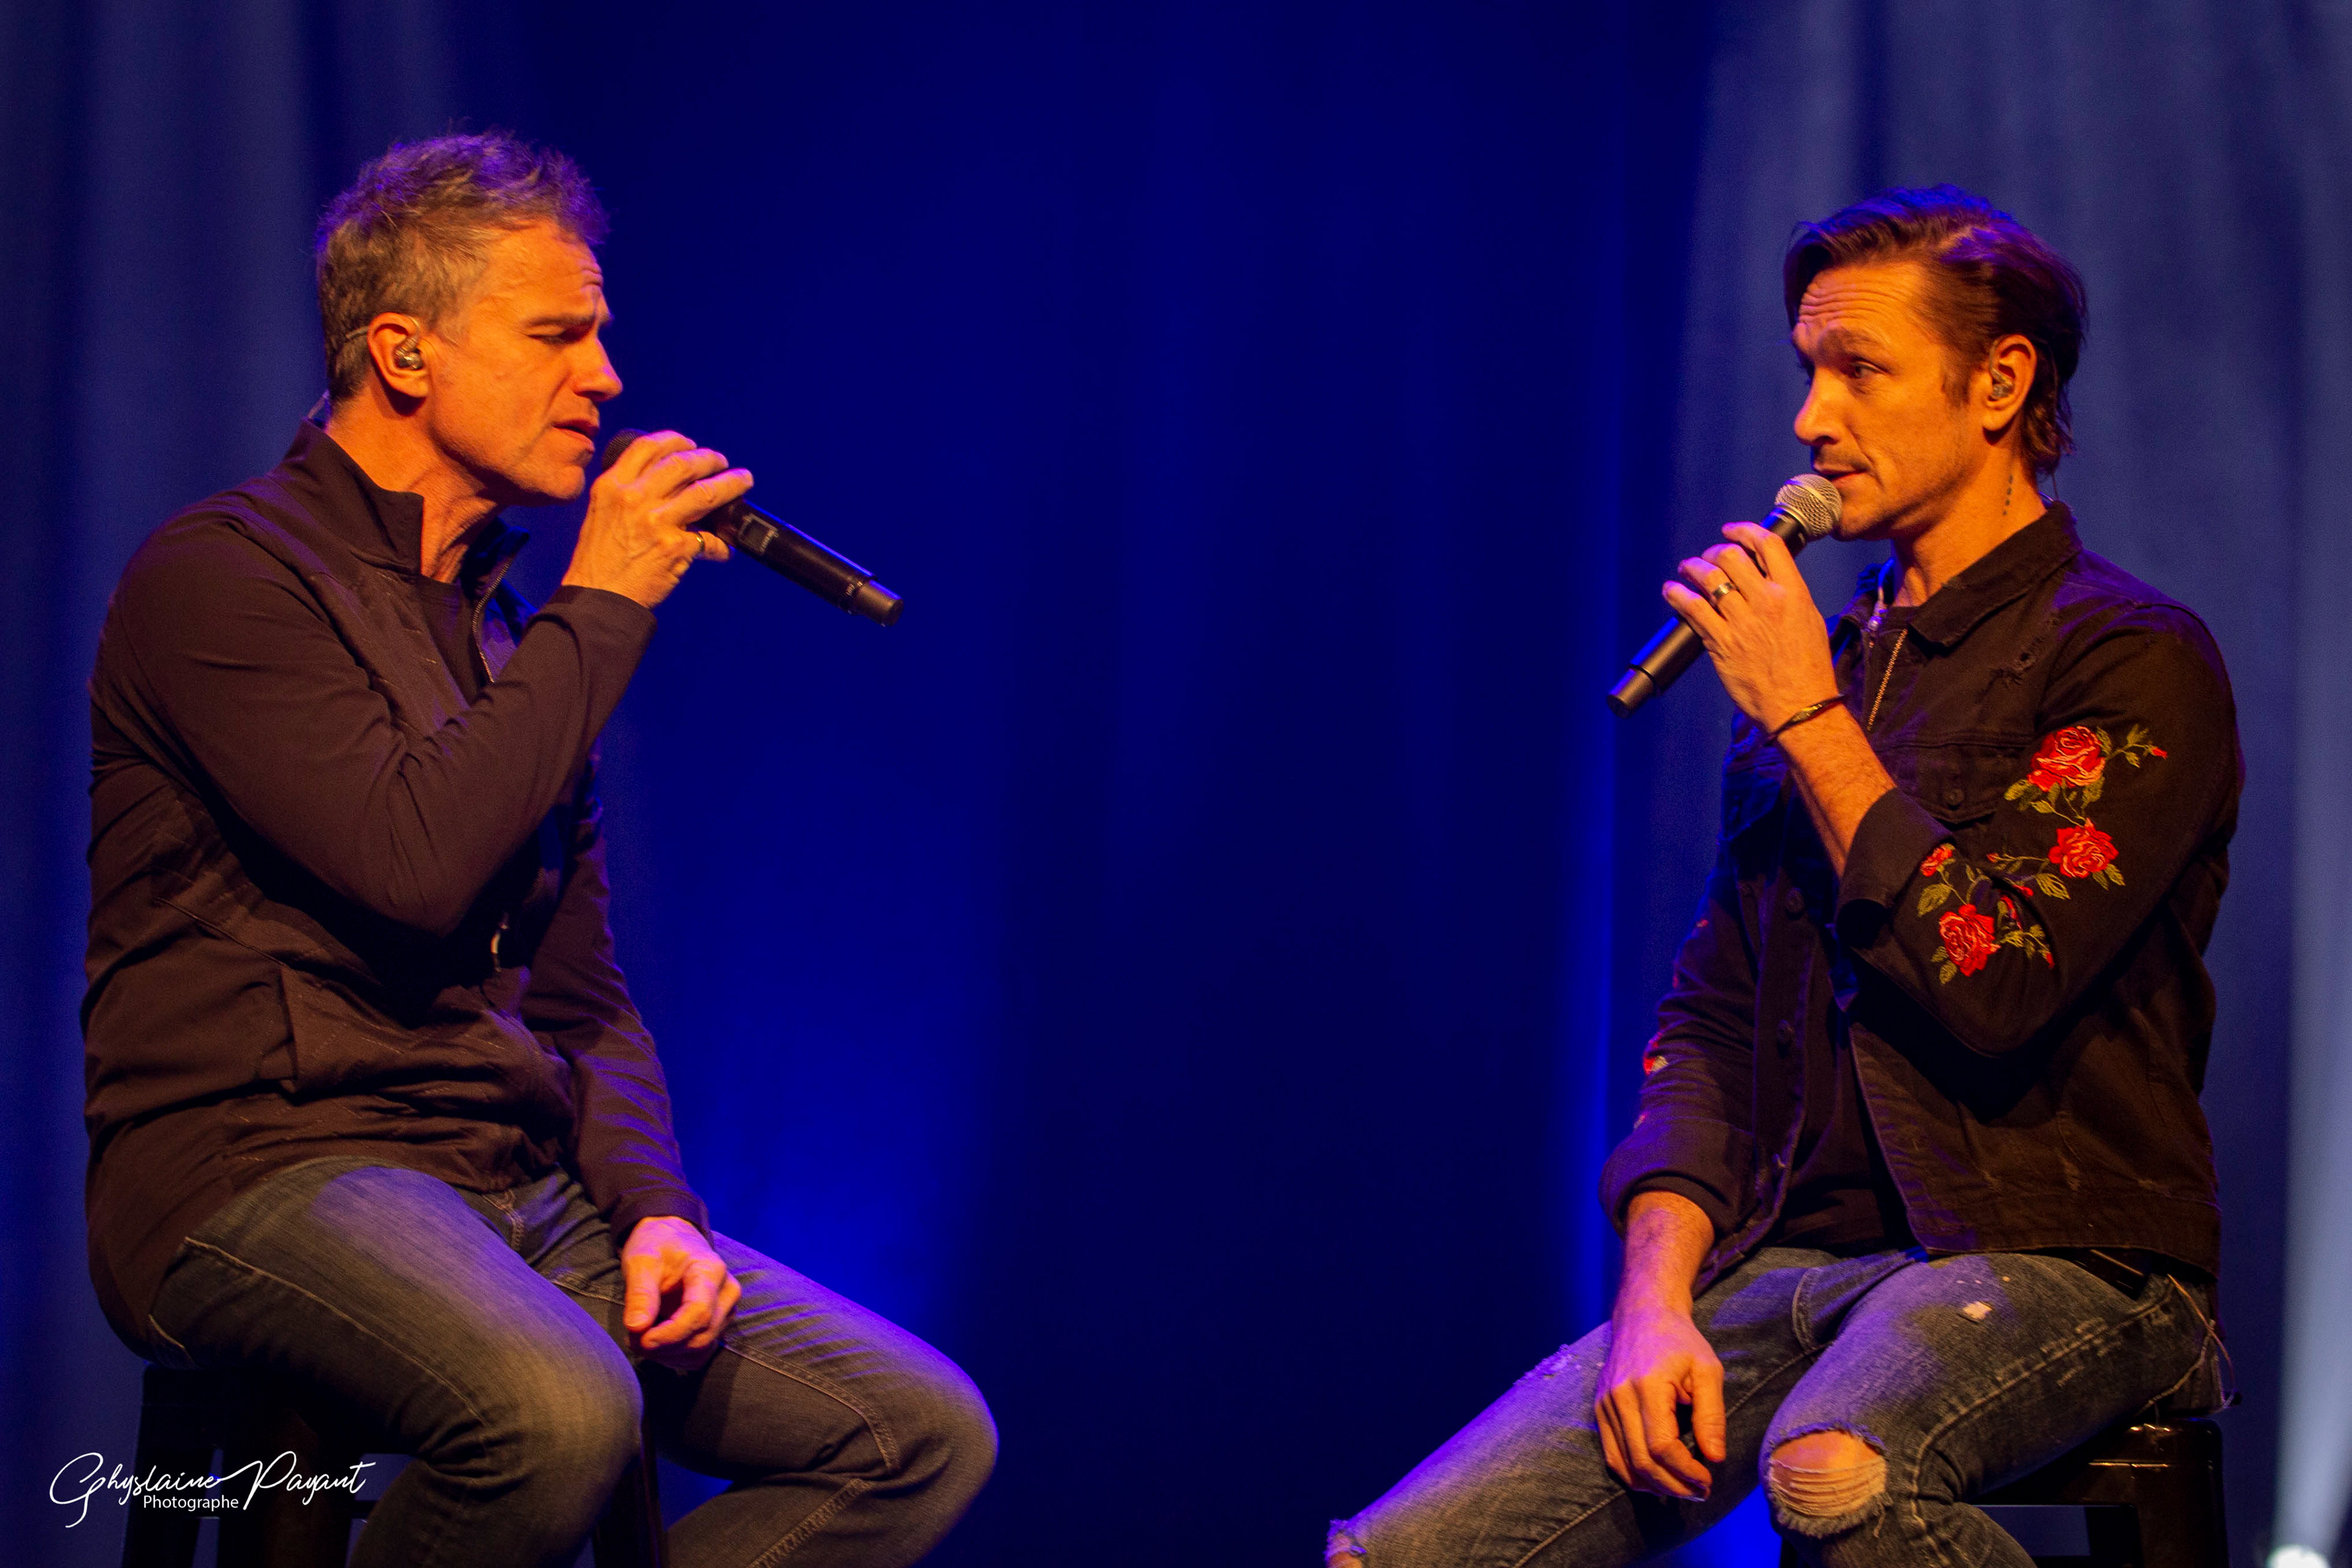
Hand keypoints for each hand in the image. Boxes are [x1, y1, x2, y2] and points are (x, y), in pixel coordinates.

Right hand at [561, 430, 752, 609]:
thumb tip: (663, 485)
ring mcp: (656, 521)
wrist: (597, 597)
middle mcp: (634, 498)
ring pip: (705, 492)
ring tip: (742, 481)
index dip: (674, 440)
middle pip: (682, 464)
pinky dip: (721, 544)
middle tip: (720, 461)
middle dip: (708, 458)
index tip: (689, 444)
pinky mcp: (675, 547)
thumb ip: (626, 494)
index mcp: (612, 486)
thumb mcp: (601, 513)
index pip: (647, 447)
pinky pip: (710, 540)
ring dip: (730, 484)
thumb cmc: (598, 560)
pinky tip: (725, 548)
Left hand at [619, 1215, 741, 1370]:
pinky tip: (655, 1344)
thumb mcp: (642, 1260)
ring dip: (667, 1355)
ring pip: (701, 1350)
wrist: (672, 1240)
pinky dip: (675, 1358)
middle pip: (702, 1335)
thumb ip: (640, 1292)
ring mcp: (726, 1311)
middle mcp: (727, 1293)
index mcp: (711, 1271)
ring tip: (639, 1339)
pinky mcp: (718, 1326)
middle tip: (631, 1338)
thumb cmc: (657, 1246)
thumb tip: (636, 1327)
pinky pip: (700, 1355)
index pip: (700, 1312)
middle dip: (663, 1346)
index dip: (670, 1333)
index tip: (640, 1338)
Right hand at [1595, 1301, 1726, 1500]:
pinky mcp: (1599, 1409)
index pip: (1660, 1446)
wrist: (1643, 1315)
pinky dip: (1633, 1474)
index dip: (1685, 1471)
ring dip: (1654, 1486)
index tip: (1707, 1480)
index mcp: (1647, 1385)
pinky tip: (1657, 1479)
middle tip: (1700, 1493)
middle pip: (1641, 1461)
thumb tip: (1714, 1458)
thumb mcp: (1708, 1370)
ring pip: (1623, 1463)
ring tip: (1682, 1490)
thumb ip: (1711, 1414)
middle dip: (1673, 1486)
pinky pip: (1611, 1454)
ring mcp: (1604, 1404)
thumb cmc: (1680, 1341)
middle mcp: (1618, 1397)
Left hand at [1660, 522, 1839, 732]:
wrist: (1800, 706)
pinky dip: (1677, 595)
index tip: (1731, 531)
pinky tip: (1671, 591)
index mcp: (1793, 593)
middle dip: (1715, 551)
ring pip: (1709, 578)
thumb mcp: (1809, 620)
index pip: (1768, 545)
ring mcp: (1742, 622)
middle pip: (1732, 556)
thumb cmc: (1808, 669)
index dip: (1745, 531)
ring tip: (1687, 569)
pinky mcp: (1720, 642)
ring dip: (1693, 568)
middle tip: (1708, 557)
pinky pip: (1692, 608)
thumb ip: (1789, 596)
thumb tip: (1768, 580)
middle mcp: (1767, 602)